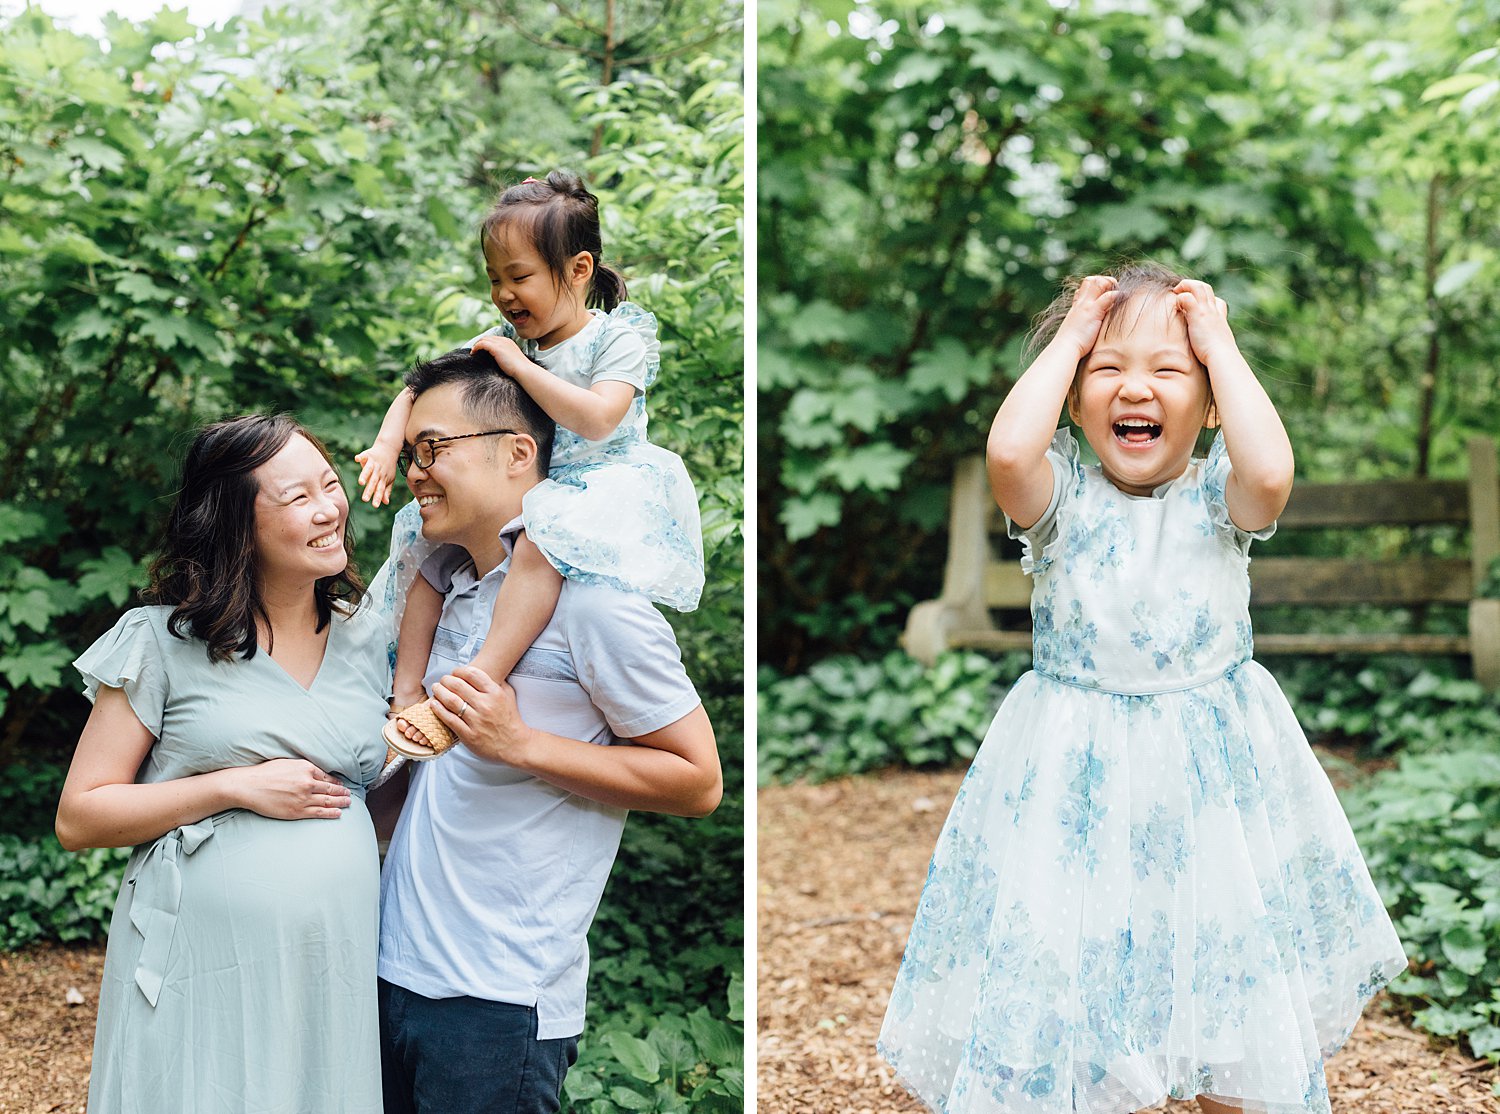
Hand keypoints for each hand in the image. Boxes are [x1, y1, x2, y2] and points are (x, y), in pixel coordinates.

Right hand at [231, 758, 350, 820]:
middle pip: (330, 788)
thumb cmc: (265, 773)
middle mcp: (308, 782)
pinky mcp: (298, 811)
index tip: (341, 784)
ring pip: (328, 801)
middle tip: (349, 794)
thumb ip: (304, 768)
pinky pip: (319, 812)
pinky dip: (331, 813)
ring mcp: (304, 798)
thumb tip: (316, 772)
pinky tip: (338, 813)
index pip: (327, 776)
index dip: (336, 781)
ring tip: (348, 803)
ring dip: (340, 802)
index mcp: (306, 768)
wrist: (249, 786)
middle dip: (342, 792)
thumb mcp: (288, 763)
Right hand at [354, 442, 398, 506]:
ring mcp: (374, 463)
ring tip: (361, 482)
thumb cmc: (388, 467)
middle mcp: (378, 471)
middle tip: (364, 499)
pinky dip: (361, 457)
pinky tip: (357, 459)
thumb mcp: (389, 479)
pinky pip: (364, 456)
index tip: (374, 506)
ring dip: (365, 475)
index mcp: (383, 478)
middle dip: (369, 490)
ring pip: (369, 470)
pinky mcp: (369, 455)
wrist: (389, 449)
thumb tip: (385, 502)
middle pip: (373, 482)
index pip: (380, 489)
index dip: (377, 497)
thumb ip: (386, 491)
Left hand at [429, 665, 535, 766]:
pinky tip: (434, 704)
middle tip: (443, 680)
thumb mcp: (508, 695)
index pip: (472, 674)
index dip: (459, 670)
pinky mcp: (468, 735)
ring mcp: (476, 721)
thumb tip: (481, 672)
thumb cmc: (510, 719)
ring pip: (451, 701)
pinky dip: (439, 710)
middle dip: (446, 680)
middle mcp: (485, 705)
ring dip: (439, 692)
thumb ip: (496, 682)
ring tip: (436, 688)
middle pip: (458, 686)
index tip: (455, 672)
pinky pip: (449, 719)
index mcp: (495, 693)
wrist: (515, 745)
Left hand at [470, 334, 528, 376]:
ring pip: (484, 339)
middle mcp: (504, 340)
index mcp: (508, 342)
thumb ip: (504, 356)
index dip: (486, 343)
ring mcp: (500, 343)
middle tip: (475, 350)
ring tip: (473, 352)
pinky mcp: (496, 348)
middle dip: (480, 342)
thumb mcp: (511, 359)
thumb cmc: (519, 369)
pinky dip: (476, 347)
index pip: (494, 338)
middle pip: (488, 337)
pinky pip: (482, 344)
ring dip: (476, 345)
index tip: (481, 350)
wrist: (523, 370)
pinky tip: (473, 353)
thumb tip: (496, 360)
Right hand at [1051, 275, 1120, 359]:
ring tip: (1118, 294)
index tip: (1105, 294)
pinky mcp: (1094, 312)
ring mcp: (1087, 306)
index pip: (1084, 288)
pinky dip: (1117, 295)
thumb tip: (1092, 327)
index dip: (1096, 287)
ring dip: (1110, 284)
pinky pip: (1108, 297)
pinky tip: (1123, 298)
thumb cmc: (1070, 344)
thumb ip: (1083, 323)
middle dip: (1104, 281)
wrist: (1065, 348)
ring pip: (1098, 283)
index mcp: (1076, 307)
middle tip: (1114, 291)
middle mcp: (1081, 303)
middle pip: (1090, 280)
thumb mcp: (1076, 329)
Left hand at [1173, 279, 1236, 367]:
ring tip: (1175, 292)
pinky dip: (1180, 298)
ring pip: (1198, 286)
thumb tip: (1208, 354)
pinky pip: (1187, 297)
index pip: (1217, 301)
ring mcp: (1207, 311)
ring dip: (1185, 286)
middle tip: (1180, 293)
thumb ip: (1212, 345)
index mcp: (1220, 319)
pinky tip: (1175, 306)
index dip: (1206, 300)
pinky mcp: (1198, 315)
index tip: (1195, 305)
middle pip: (1206, 288)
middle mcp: (1214, 312)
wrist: (1222, 357)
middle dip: (1193, 286)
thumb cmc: (1219, 358)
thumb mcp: (1217, 348)